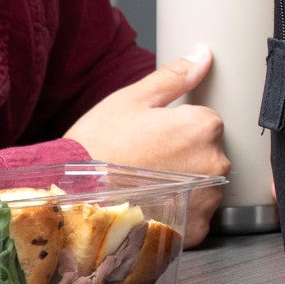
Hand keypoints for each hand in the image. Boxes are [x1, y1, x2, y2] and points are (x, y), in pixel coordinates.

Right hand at [66, 46, 228, 246]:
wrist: (69, 200)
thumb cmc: (97, 147)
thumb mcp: (132, 101)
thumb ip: (175, 77)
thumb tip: (203, 54)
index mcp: (203, 126)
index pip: (207, 121)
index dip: (178, 127)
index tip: (154, 137)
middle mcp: (215, 163)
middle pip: (209, 152)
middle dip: (185, 155)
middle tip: (146, 161)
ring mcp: (207, 198)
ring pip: (205, 184)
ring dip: (185, 185)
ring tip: (146, 186)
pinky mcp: (196, 229)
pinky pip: (196, 215)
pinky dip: (178, 212)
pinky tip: (151, 206)